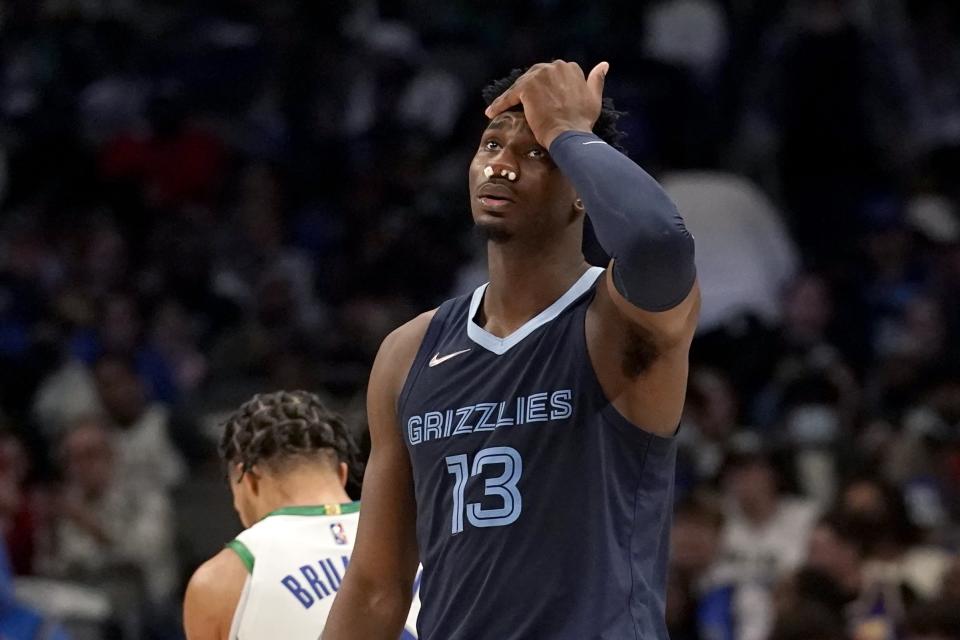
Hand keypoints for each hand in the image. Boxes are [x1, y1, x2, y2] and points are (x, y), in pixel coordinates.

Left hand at [485, 60, 607, 148]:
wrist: (569, 135)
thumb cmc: (582, 121)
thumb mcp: (594, 98)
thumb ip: (596, 79)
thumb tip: (604, 64)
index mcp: (570, 68)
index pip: (550, 75)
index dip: (543, 89)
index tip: (538, 100)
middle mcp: (555, 67)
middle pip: (533, 77)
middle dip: (526, 90)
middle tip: (520, 105)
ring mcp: (540, 76)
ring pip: (520, 85)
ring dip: (511, 97)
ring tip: (501, 109)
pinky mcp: (526, 87)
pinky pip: (509, 95)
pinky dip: (500, 104)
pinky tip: (491, 113)